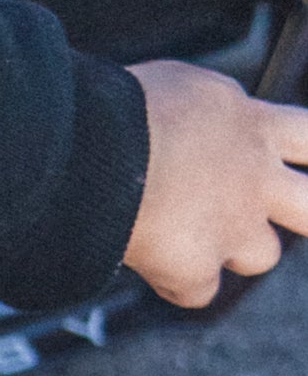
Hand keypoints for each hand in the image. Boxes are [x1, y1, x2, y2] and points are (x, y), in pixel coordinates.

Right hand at [123, 61, 307, 308]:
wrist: (90, 150)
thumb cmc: (118, 104)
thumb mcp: (180, 85)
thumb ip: (207, 110)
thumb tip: (201, 120)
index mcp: (251, 123)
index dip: (306, 153)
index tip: (295, 161)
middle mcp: (255, 177)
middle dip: (300, 212)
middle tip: (261, 210)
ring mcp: (233, 227)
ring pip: (262, 255)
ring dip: (232, 248)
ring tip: (184, 230)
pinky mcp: (197, 268)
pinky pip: (196, 291)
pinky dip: (176, 281)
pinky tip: (148, 260)